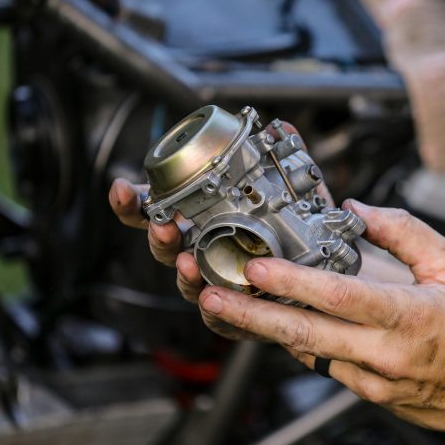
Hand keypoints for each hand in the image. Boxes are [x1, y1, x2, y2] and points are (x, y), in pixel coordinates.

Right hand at [108, 121, 329, 341]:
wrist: (322, 291)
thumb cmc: (299, 240)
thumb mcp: (297, 197)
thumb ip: (287, 164)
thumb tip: (285, 127)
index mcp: (204, 221)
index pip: (158, 208)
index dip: (134, 201)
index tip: (121, 188)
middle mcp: (202, 251)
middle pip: (165, 245)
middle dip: (158, 234)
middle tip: (162, 225)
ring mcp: (214, 283)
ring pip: (186, 280)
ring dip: (183, 272)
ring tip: (187, 262)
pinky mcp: (234, 316)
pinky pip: (216, 317)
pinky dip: (212, 311)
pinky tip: (211, 300)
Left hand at [195, 200, 444, 439]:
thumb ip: (403, 232)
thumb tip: (356, 211)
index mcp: (409, 317)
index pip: (340, 297)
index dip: (293, 283)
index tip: (258, 268)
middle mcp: (386, 354)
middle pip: (306, 334)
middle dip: (252, 315)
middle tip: (211, 298)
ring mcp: (375, 382)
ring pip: (308, 352)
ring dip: (266, 329)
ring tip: (226, 306)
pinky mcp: (369, 396)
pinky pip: (324, 365)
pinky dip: (299, 343)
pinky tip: (276, 324)